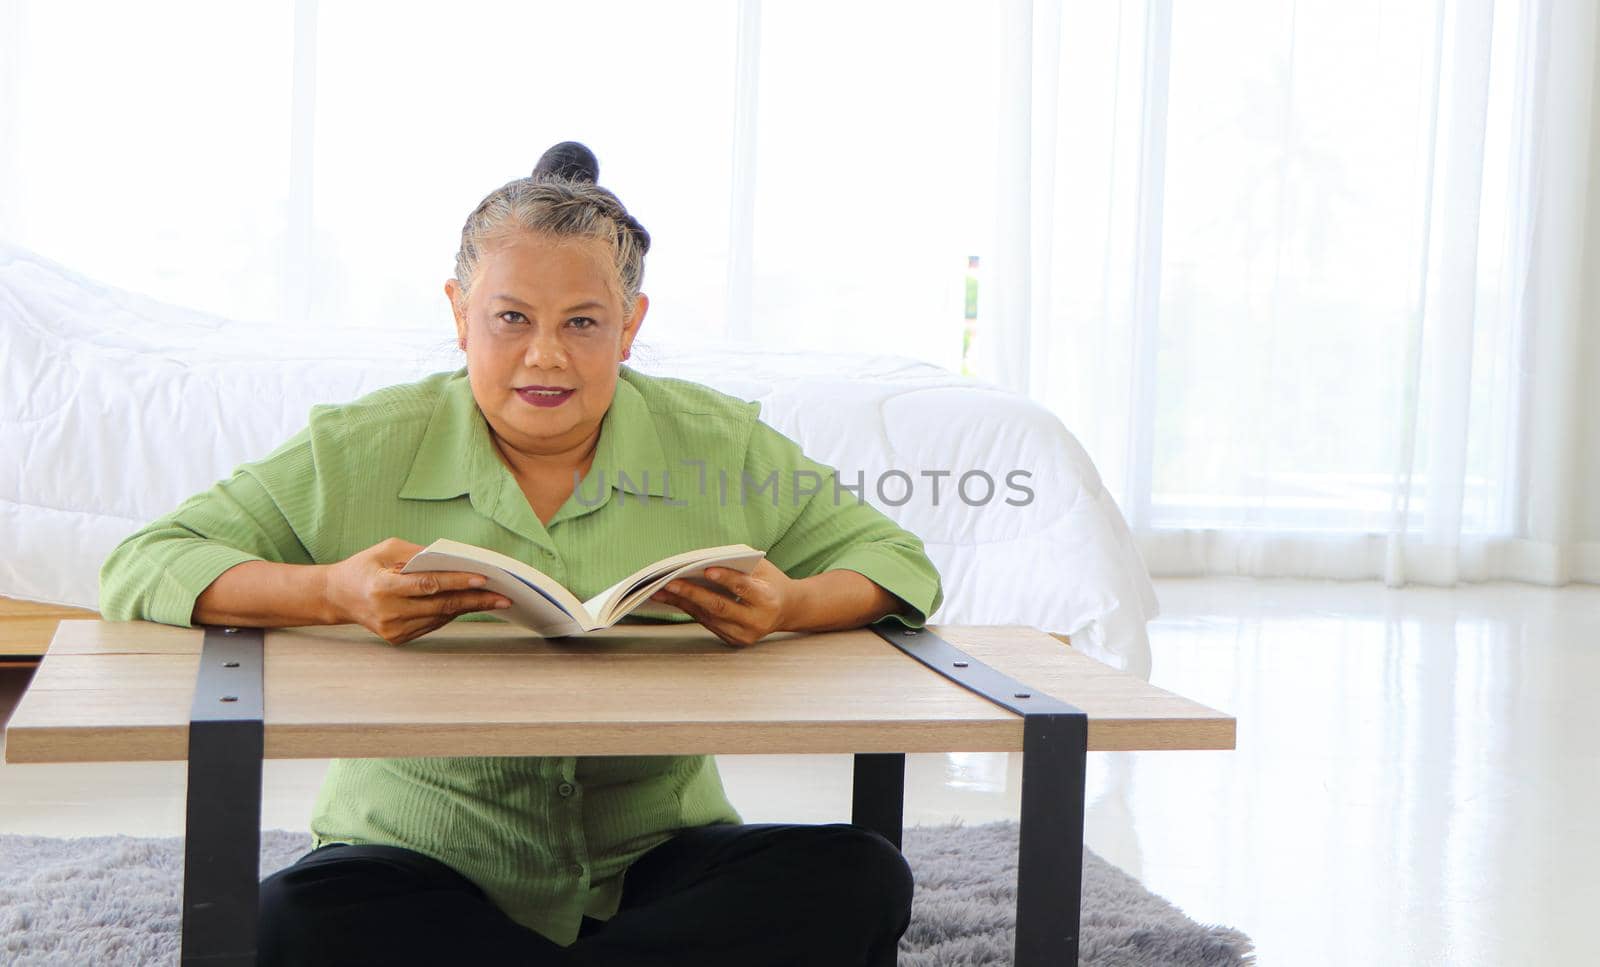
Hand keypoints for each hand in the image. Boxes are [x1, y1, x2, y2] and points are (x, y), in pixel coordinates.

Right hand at [323, 537, 510, 644]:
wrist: (337, 596)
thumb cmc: (364, 567)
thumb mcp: (386, 549)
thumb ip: (418, 553)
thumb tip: (454, 559)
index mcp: (382, 588)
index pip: (428, 585)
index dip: (457, 582)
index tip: (483, 579)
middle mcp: (388, 613)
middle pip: (440, 605)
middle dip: (475, 600)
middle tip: (504, 596)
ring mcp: (393, 630)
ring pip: (440, 617)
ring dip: (468, 608)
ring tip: (494, 600)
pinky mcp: (398, 639)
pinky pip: (432, 624)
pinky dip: (451, 613)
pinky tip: (469, 605)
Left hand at [649, 559, 803, 647]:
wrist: (786, 610)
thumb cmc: (770, 582)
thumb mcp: (763, 568)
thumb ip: (739, 564)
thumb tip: (702, 560)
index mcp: (767, 600)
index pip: (744, 588)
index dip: (726, 579)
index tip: (706, 569)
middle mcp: (756, 621)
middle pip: (720, 607)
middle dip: (692, 594)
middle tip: (669, 582)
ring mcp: (744, 635)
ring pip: (708, 617)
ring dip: (683, 603)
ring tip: (660, 590)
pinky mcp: (733, 640)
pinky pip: (707, 623)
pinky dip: (690, 609)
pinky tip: (673, 599)